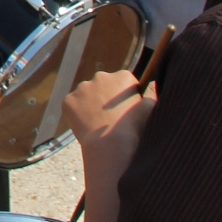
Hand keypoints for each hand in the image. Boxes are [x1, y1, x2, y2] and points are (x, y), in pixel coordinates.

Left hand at [65, 69, 158, 221]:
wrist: (110, 145)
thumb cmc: (135, 129)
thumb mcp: (151, 108)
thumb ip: (152, 93)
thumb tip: (153, 84)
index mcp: (122, 76)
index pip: (124, 82)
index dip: (125, 97)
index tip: (126, 110)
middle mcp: (101, 76)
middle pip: (103, 85)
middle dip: (106, 97)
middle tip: (111, 118)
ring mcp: (82, 88)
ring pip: (87, 94)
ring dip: (91, 104)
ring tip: (99, 124)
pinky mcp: (68, 100)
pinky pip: (73, 105)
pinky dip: (78, 113)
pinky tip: (87, 125)